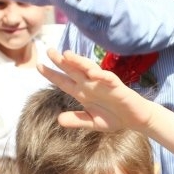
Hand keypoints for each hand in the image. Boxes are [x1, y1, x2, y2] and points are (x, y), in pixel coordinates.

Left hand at [39, 48, 157, 132]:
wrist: (134, 120)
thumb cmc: (114, 118)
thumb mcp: (92, 122)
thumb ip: (77, 120)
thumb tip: (58, 120)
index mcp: (82, 93)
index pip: (64, 81)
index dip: (51, 74)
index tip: (39, 66)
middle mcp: (90, 85)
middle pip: (73, 70)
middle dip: (61, 61)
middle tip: (49, 51)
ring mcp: (103, 84)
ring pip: (89, 69)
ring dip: (79, 62)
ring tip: (67, 55)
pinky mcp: (117, 87)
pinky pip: (108, 79)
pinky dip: (101, 75)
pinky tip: (93, 73)